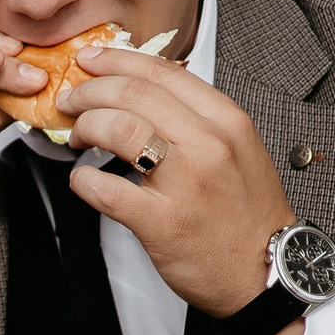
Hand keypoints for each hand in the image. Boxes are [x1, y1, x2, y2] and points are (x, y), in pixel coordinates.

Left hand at [60, 45, 295, 319]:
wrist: (265, 273)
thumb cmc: (245, 212)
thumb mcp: (236, 148)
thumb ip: (195, 116)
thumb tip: (140, 86)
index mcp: (227, 121)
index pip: (162, 72)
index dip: (115, 61)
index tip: (88, 61)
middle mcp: (210, 145)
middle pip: (133, 94)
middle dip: (89, 91)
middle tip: (69, 101)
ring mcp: (186, 184)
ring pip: (118, 129)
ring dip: (84, 127)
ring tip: (75, 137)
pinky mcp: (162, 222)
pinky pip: (105, 189)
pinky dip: (82, 180)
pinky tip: (82, 180)